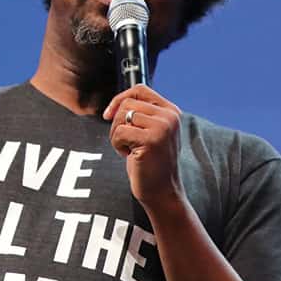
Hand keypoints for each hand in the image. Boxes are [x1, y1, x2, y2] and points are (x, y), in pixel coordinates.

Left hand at [102, 84, 184, 209]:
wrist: (161, 191)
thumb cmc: (150, 162)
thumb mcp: (149, 132)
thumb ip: (140, 114)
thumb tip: (114, 104)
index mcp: (171, 111)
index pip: (140, 90)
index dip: (120, 99)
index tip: (109, 115)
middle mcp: (170, 116)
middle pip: (127, 103)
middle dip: (116, 123)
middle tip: (125, 142)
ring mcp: (163, 127)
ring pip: (122, 116)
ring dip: (116, 134)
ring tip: (129, 149)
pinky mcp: (152, 140)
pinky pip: (119, 131)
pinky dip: (117, 145)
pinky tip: (130, 155)